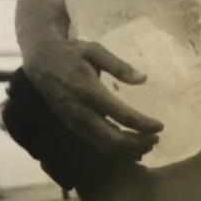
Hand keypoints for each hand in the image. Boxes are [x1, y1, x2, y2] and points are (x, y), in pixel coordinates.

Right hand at [24, 38, 161, 158]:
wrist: (40, 61)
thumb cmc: (71, 53)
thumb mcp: (95, 50)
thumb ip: (119, 66)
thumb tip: (143, 79)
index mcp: (89, 90)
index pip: (121, 115)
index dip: (143, 124)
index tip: (160, 126)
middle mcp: (80, 111)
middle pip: (113, 140)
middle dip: (138, 144)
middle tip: (156, 138)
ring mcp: (74, 122)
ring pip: (104, 148)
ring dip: (127, 150)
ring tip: (145, 142)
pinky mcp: (71, 126)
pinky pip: (95, 145)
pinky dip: (114, 149)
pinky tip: (128, 143)